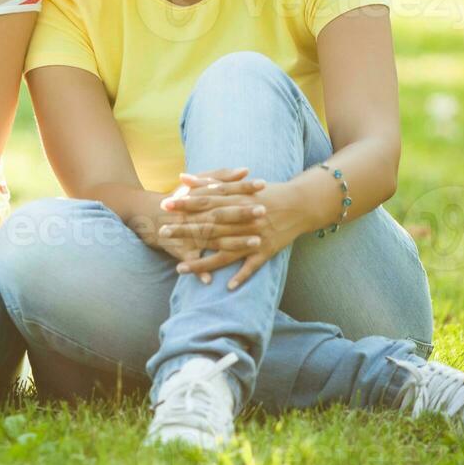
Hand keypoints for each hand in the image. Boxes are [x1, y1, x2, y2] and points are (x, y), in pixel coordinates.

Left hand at [162, 170, 305, 288]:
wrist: (301, 204)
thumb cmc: (265, 192)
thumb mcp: (238, 184)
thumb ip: (208, 182)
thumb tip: (182, 177)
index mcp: (237, 201)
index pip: (206, 202)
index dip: (186, 204)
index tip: (165, 205)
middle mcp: (244, 219)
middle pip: (211, 226)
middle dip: (186, 230)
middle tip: (162, 233)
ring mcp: (255, 236)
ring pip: (226, 251)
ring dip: (203, 261)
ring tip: (180, 268)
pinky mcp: (267, 251)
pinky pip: (253, 266)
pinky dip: (242, 275)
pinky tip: (227, 287)